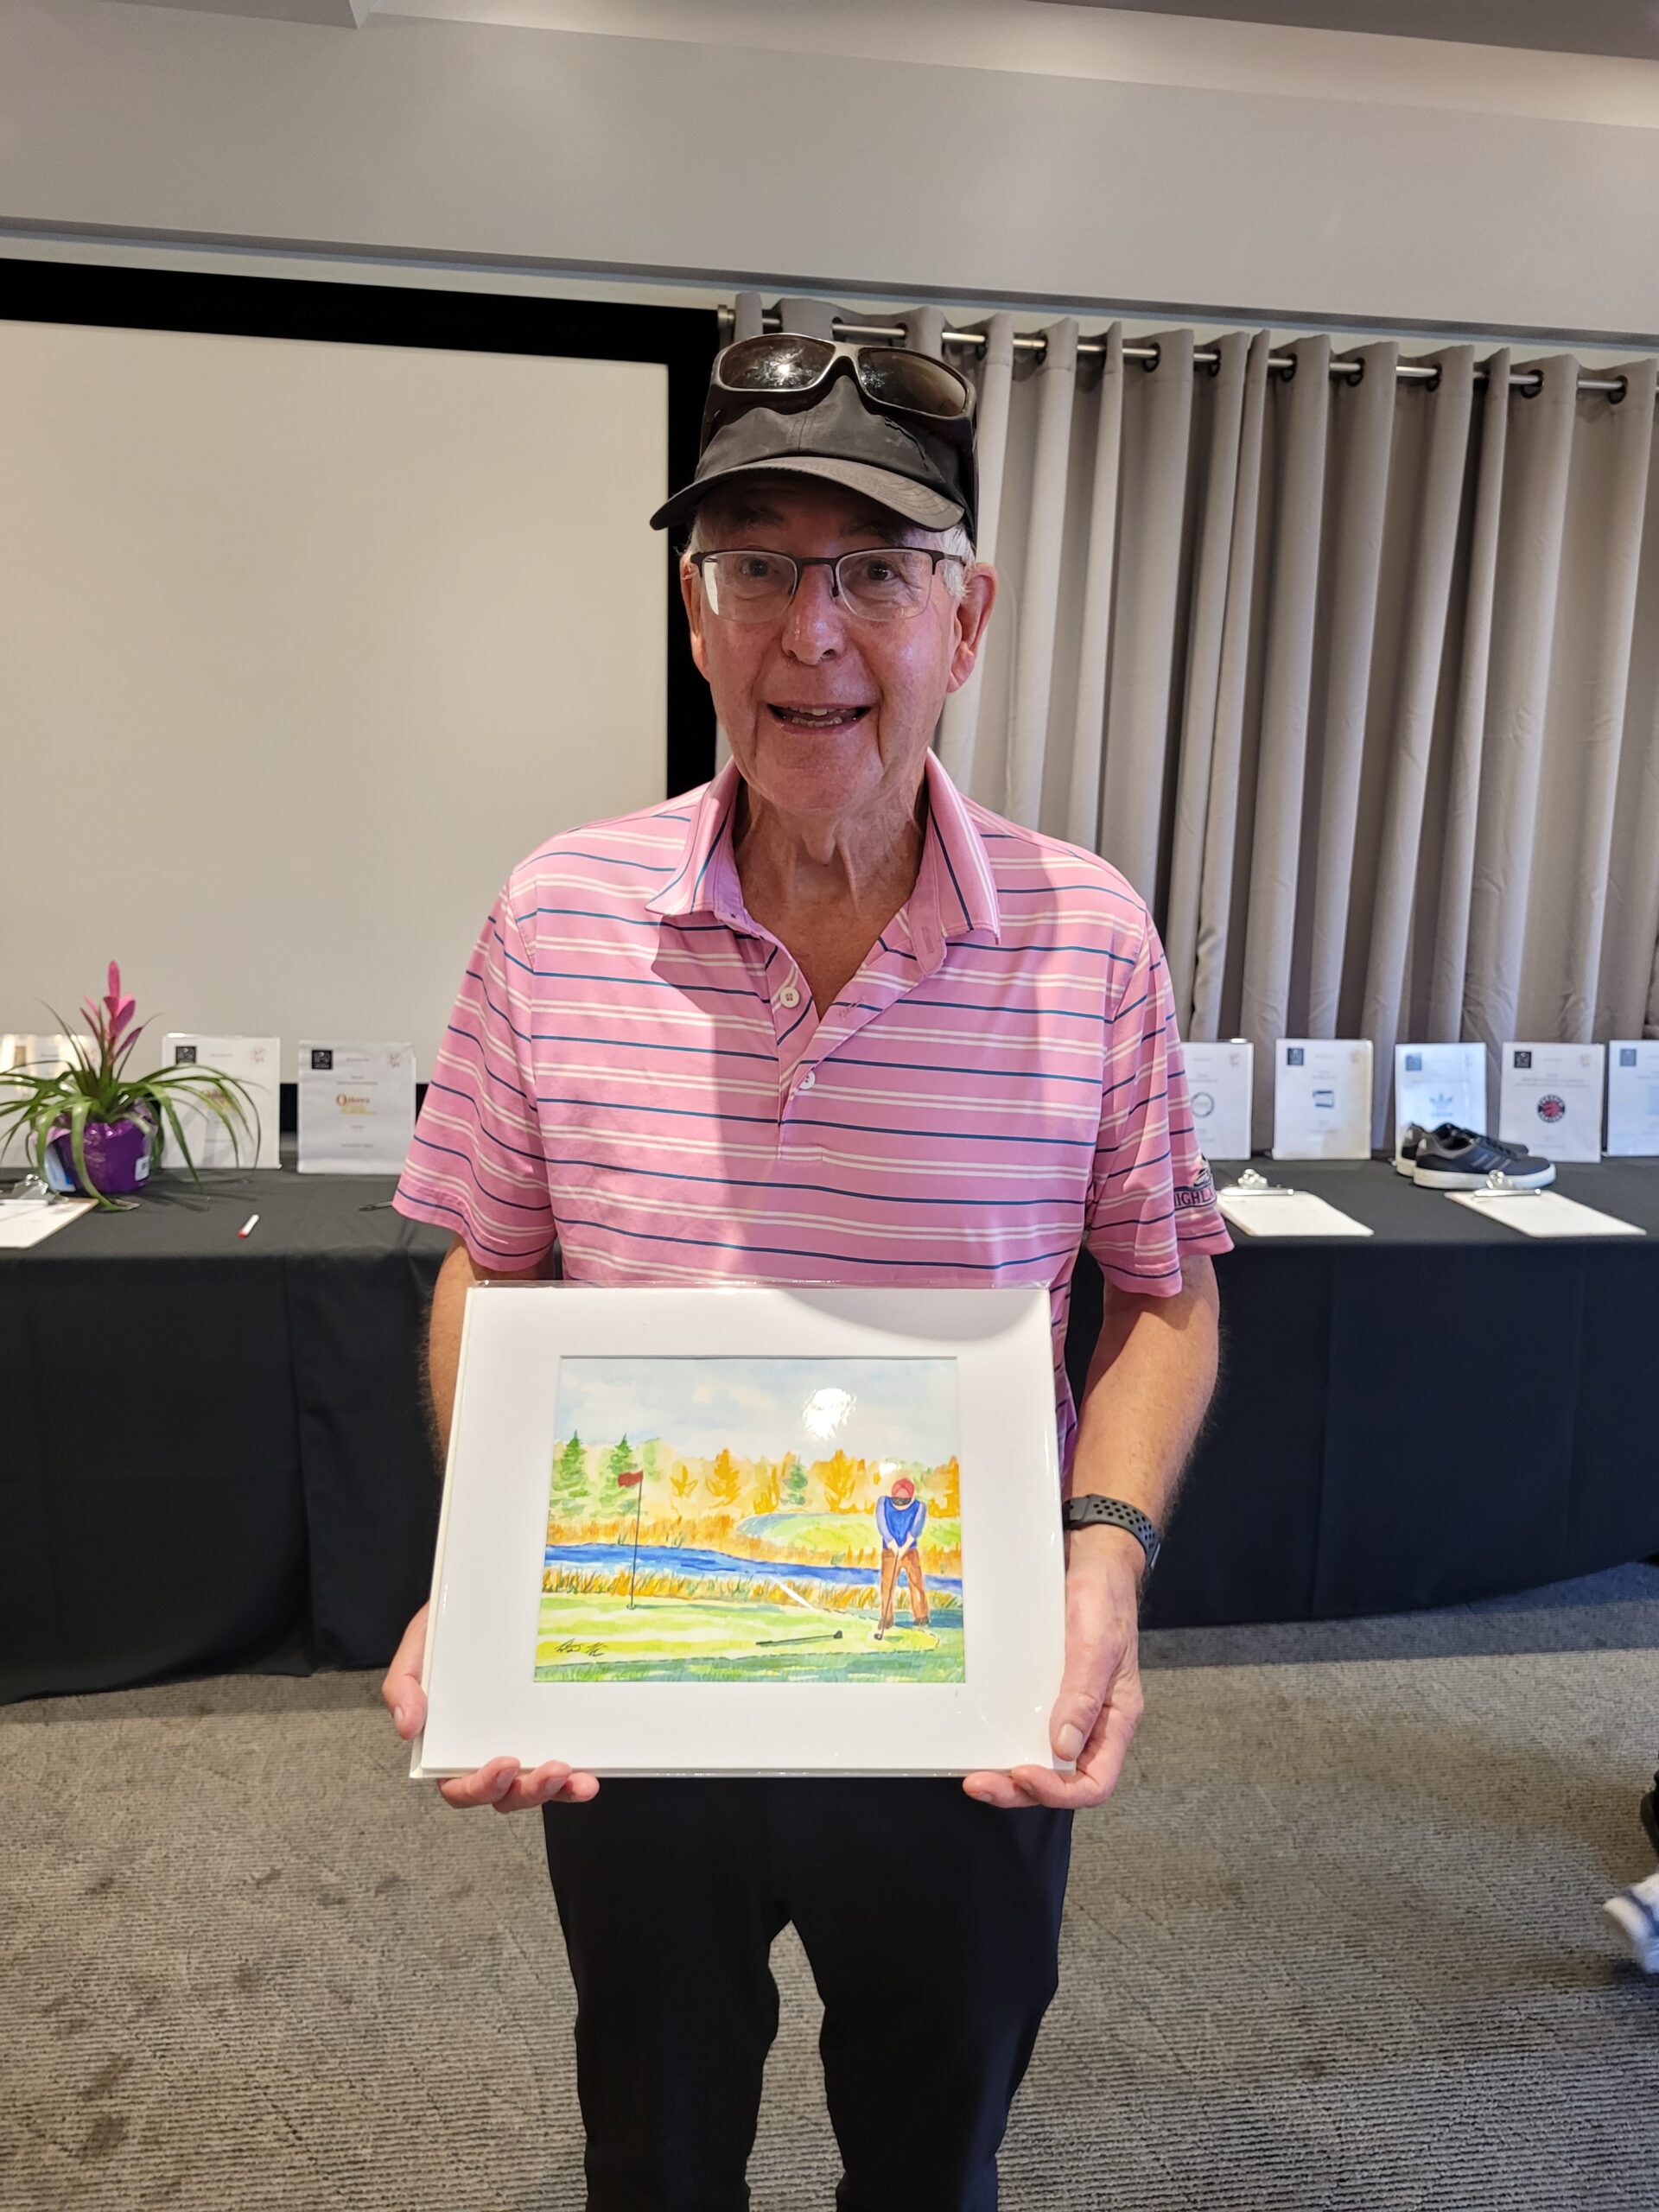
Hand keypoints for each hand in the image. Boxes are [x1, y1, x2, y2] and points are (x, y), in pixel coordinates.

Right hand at [380, 1601, 599, 1812]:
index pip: (459, 1786)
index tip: (505, 1762)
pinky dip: (575, 1779)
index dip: (481, 1786)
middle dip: (530, 1791)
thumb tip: (407, 1728)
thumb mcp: (418, 1650)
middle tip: (554, 1769)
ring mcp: (519, 1743)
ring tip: (580, 1780)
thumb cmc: (445, 1630)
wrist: (480, 1600)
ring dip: (559, 1791)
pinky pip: (562, 1767)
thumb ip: (402, 1686)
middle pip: (504, 1795)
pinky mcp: (546, 1731)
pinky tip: (590, 1774)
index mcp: (448, 1746)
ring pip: (535, 1788)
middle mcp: (484, 1753)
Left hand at [961, 1524, 1144, 1810]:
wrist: (1091, 1561)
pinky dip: (1005, 1743)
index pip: (1095, 1782)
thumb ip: (1084, 1696)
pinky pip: (1026, 1730)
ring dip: (1008, 1775)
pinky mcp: (1045, 1693)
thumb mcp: (1097, 1646)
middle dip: (1020, 1790)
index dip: (1060, 1791)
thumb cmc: (1104, 1600)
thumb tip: (1062, 1747)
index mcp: (1115, 1720)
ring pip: (1040, 1761)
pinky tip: (982, 1742)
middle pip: (1060, 1779)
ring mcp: (1067, 1710)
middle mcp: (1092, 1723)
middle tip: (979, 1783)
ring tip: (975, 1776)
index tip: (1023, 1772)